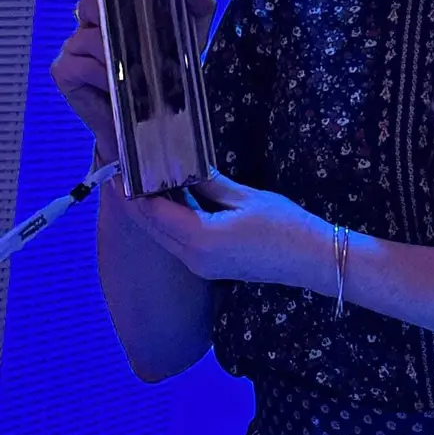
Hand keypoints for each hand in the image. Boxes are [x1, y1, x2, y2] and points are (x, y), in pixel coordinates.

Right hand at [51, 0, 216, 162]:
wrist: (155, 115)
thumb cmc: (170, 67)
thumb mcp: (193, 31)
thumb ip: (197, 3)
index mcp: (115, 4)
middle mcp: (91, 21)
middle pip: (89, 3)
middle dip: (116, 15)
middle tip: (140, 34)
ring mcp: (74, 46)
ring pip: (88, 36)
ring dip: (117, 53)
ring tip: (136, 67)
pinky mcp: (64, 71)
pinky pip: (80, 64)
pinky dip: (103, 73)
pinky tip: (116, 83)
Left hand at [122, 173, 332, 291]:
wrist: (311, 260)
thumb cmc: (284, 226)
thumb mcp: (246, 197)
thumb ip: (210, 183)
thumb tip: (186, 167)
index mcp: (199, 238)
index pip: (154, 213)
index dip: (135, 191)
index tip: (122, 168)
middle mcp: (192, 258)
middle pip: (153, 228)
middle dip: (137, 202)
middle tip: (125, 172)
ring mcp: (199, 267)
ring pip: (164, 237)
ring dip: (152, 214)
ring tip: (144, 183)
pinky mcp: (208, 268)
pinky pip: (178, 243)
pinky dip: (170, 224)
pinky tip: (172, 203)